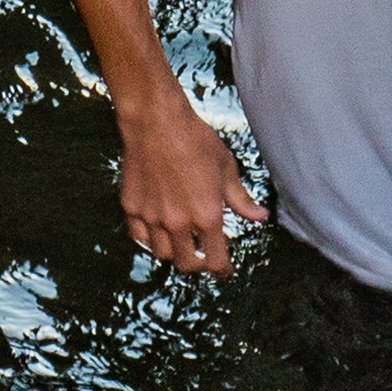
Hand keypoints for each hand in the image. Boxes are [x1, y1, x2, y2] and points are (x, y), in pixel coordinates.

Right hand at [117, 94, 261, 276]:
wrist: (156, 121)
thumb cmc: (195, 140)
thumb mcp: (226, 168)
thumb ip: (241, 199)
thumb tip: (260, 217)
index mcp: (207, 214)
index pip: (216, 259)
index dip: (222, 269)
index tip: (225, 269)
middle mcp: (178, 222)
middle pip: (187, 263)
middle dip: (198, 265)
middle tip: (202, 257)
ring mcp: (152, 216)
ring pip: (161, 253)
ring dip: (173, 251)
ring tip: (180, 241)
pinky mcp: (131, 207)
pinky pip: (138, 236)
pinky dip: (148, 238)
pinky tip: (156, 229)